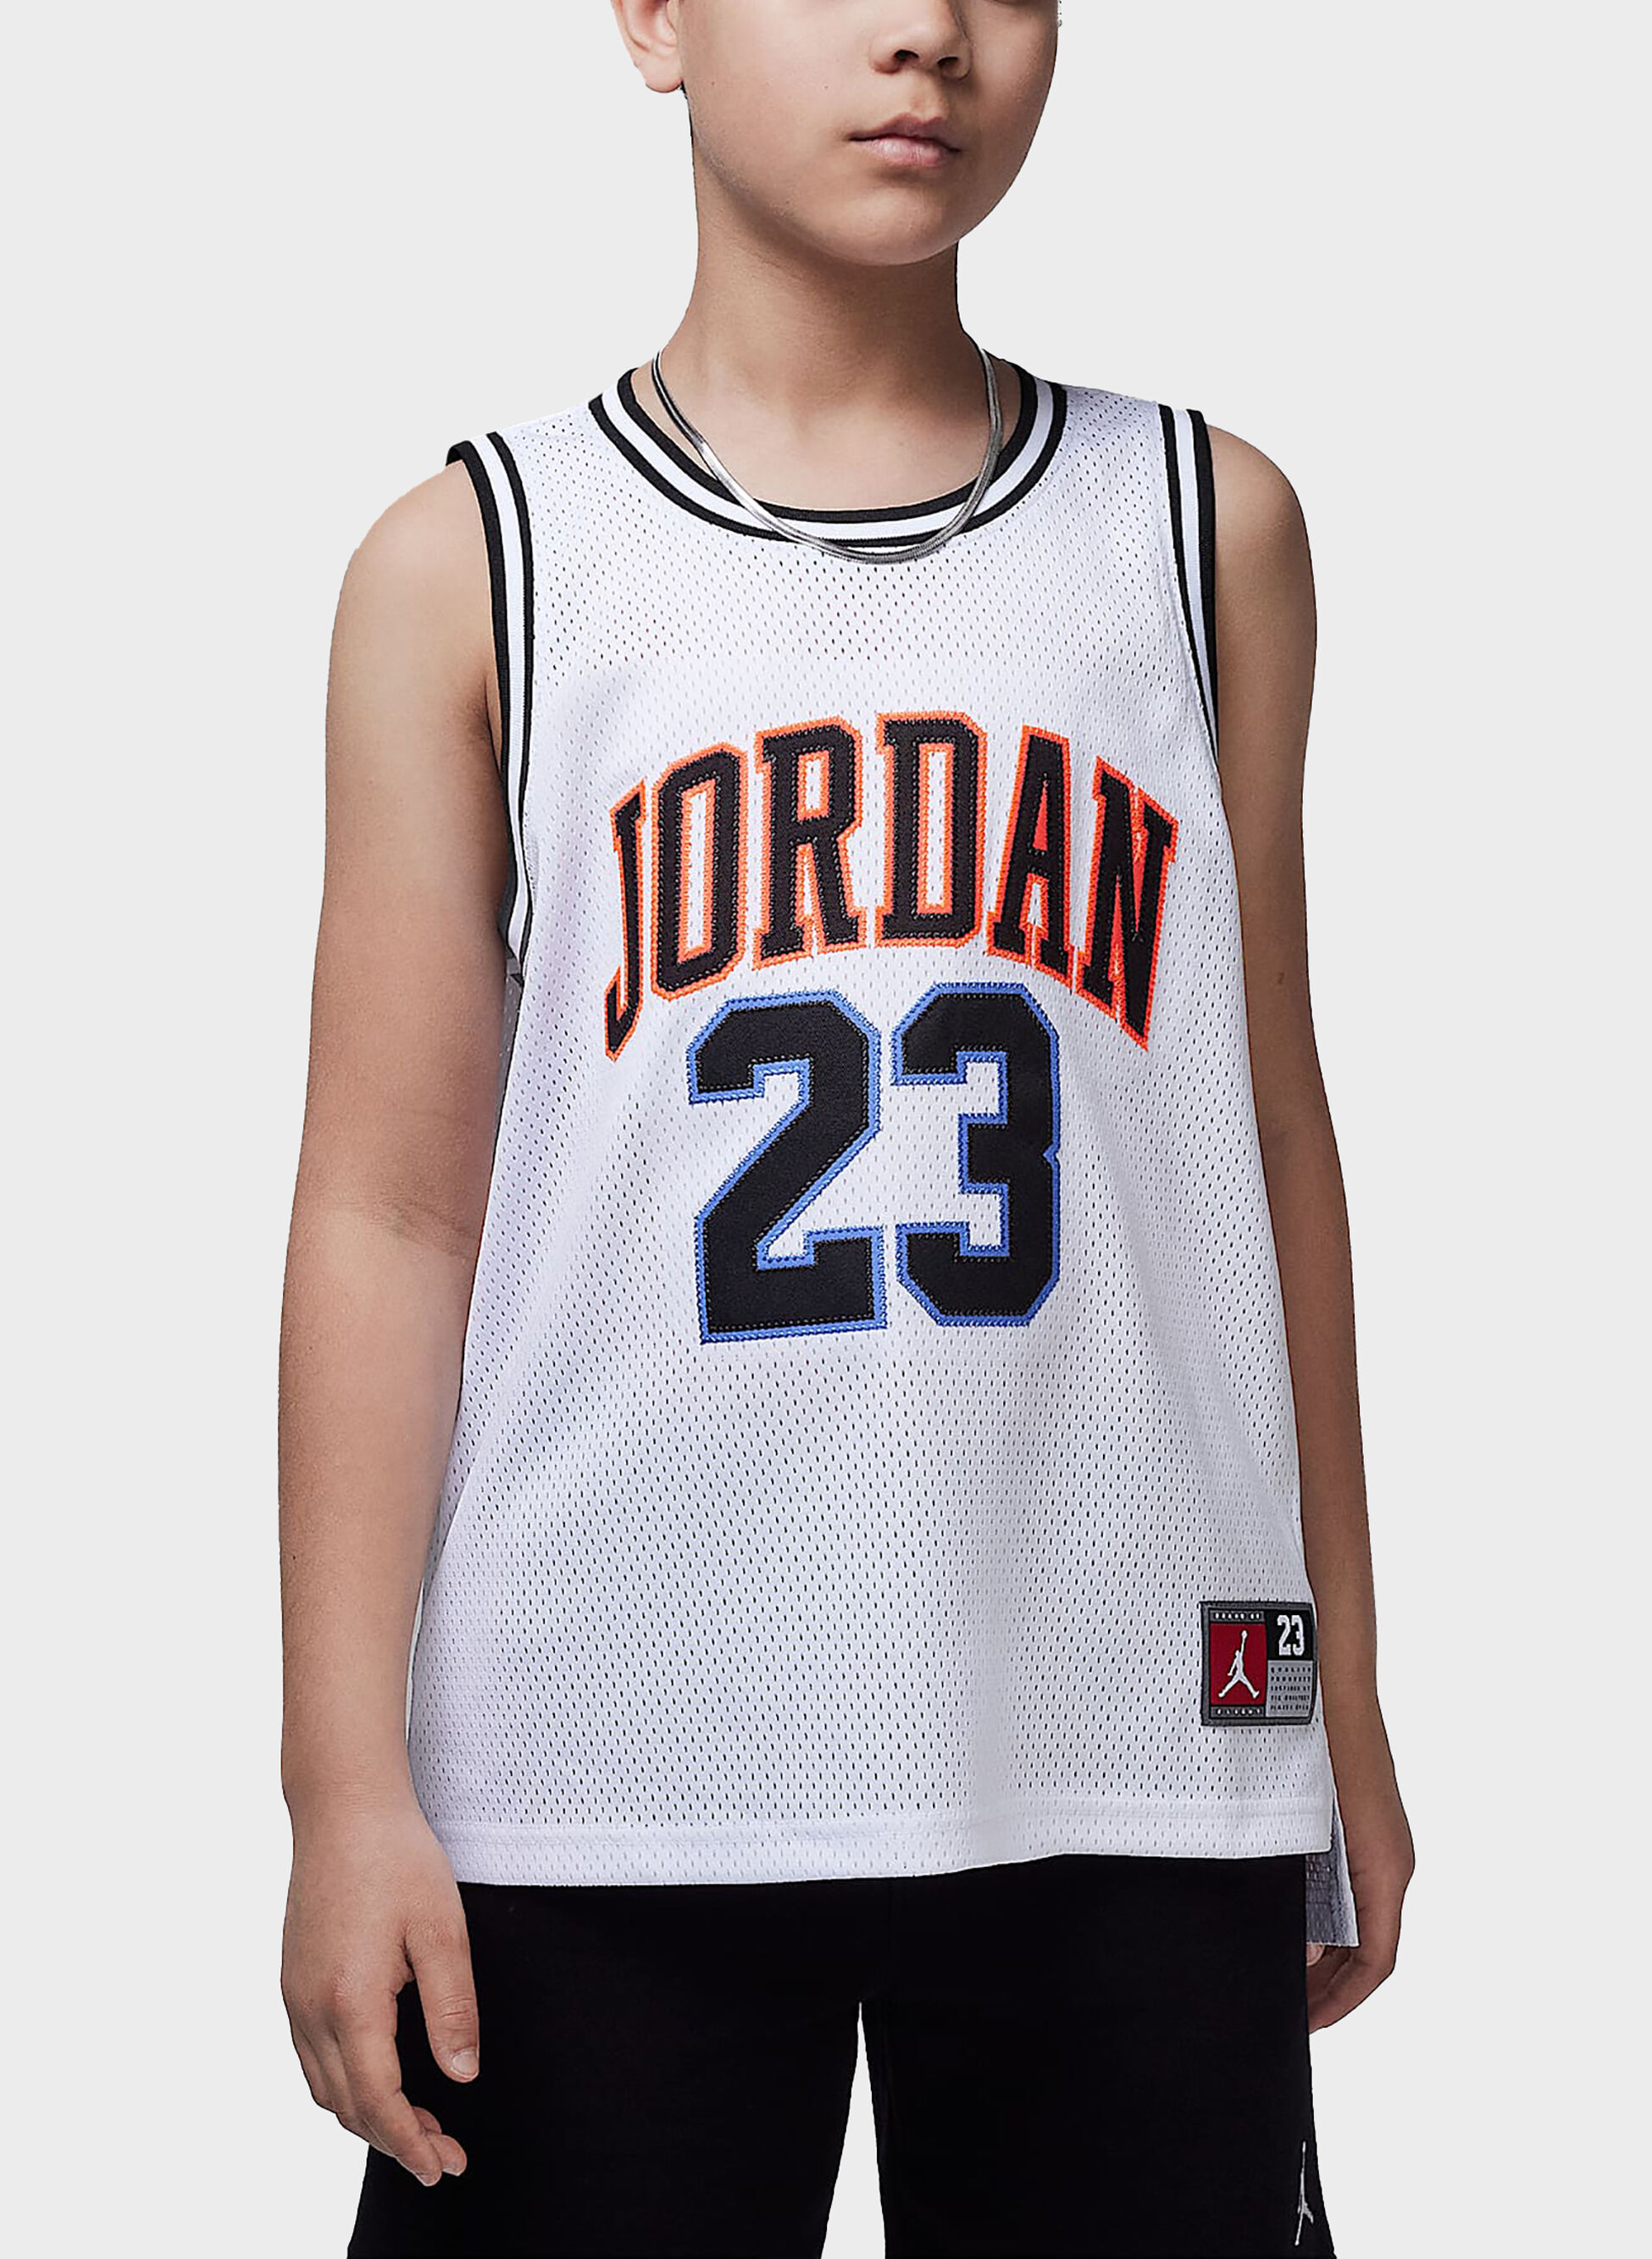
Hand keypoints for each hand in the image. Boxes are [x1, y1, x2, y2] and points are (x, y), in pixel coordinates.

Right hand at [281, 1794, 478, 2184]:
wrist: (342, 1806)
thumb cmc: (398, 1858)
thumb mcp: (443, 1929)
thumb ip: (452, 2008)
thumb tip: (461, 2078)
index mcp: (350, 2000)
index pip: (378, 2100)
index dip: (412, 2142)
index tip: (445, 2167)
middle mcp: (311, 2008)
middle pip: (347, 2105)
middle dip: (396, 2140)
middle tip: (447, 2156)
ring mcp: (295, 1994)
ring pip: (324, 2087)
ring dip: (368, 2117)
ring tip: (420, 2125)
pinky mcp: (293, 1979)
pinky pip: (312, 2057)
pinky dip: (345, 2086)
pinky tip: (380, 2079)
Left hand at [1305, 1702, 1414, 2030]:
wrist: (1325, 1676)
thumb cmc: (1316, 1749)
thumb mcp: (1308, 1832)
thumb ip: (1305, 1895)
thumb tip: (1301, 1955)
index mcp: (1385, 1870)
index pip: (1376, 1965)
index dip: (1341, 2004)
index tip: (1302, 2027)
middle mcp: (1389, 1861)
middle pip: (1367, 1948)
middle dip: (1327, 1986)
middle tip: (1280, 2009)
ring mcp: (1375, 1840)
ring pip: (1355, 1916)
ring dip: (1320, 1949)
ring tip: (1271, 1969)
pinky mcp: (1355, 1821)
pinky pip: (1344, 1883)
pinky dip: (1316, 1911)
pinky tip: (1275, 1913)